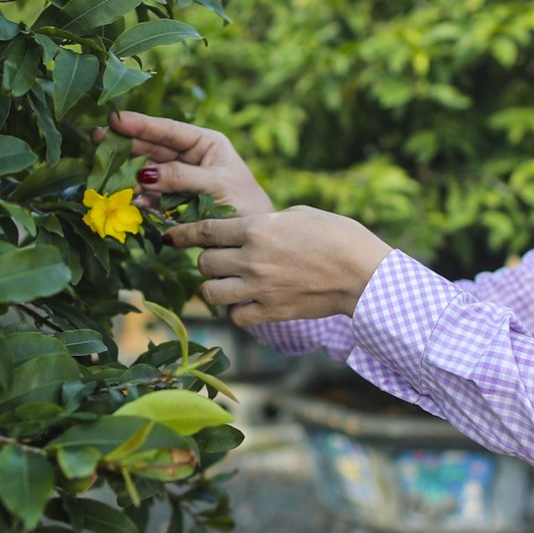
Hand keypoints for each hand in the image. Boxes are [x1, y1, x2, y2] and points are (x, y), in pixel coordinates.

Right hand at [94, 111, 274, 216]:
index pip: (168, 130)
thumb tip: (144, 174)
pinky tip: (126, 198)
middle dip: (126, 145)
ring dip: (127, 173)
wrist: (254, 241)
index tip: (115, 119)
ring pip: (147, 172)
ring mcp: (180, 179)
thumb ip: (181, 177)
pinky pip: (150, 196)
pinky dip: (137, 197)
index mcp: (205, 143)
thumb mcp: (216, 185)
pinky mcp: (173, 202)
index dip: (141, 125)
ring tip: (104, 172)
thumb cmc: (245, 204)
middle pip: (152, 148)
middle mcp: (191, 157)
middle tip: (97, 140)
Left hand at [165, 208, 392, 325]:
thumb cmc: (338, 236)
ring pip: (211, 292)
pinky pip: (235, 316)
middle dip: (207, 259)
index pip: (205, 231)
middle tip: (220, 259)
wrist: (363, 273)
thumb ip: (267, 222)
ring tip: (228, 283)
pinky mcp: (270, 313)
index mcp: (258, 228)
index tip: (171, 236)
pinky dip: (237, 311)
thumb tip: (249, 230)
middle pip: (205, 262)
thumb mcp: (299, 215)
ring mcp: (259, 289)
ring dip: (215, 286)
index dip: (183, 234)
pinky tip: (247, 303)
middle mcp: (252, 259)